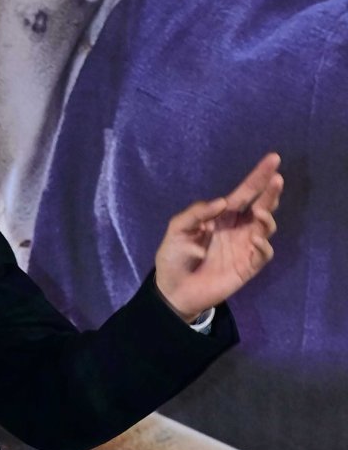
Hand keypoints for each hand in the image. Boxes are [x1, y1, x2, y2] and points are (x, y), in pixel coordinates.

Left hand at [152, 152, 281, 321]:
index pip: (245, 192)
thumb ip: (196, 213)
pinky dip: (263, 247)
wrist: (173, 290)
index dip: (259, 176)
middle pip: (261, 206)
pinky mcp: (247, 267)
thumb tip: (221, 202)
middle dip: (270, 193)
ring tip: (260, 213)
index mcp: (223, 215)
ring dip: (267, 218)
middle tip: (276, 180)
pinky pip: (263, 254)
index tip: (273, 159)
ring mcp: (244, 247)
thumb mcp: (178, 229)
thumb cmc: (174, 257)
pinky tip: (256, 241)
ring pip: (266, 227)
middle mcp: (238, 228)